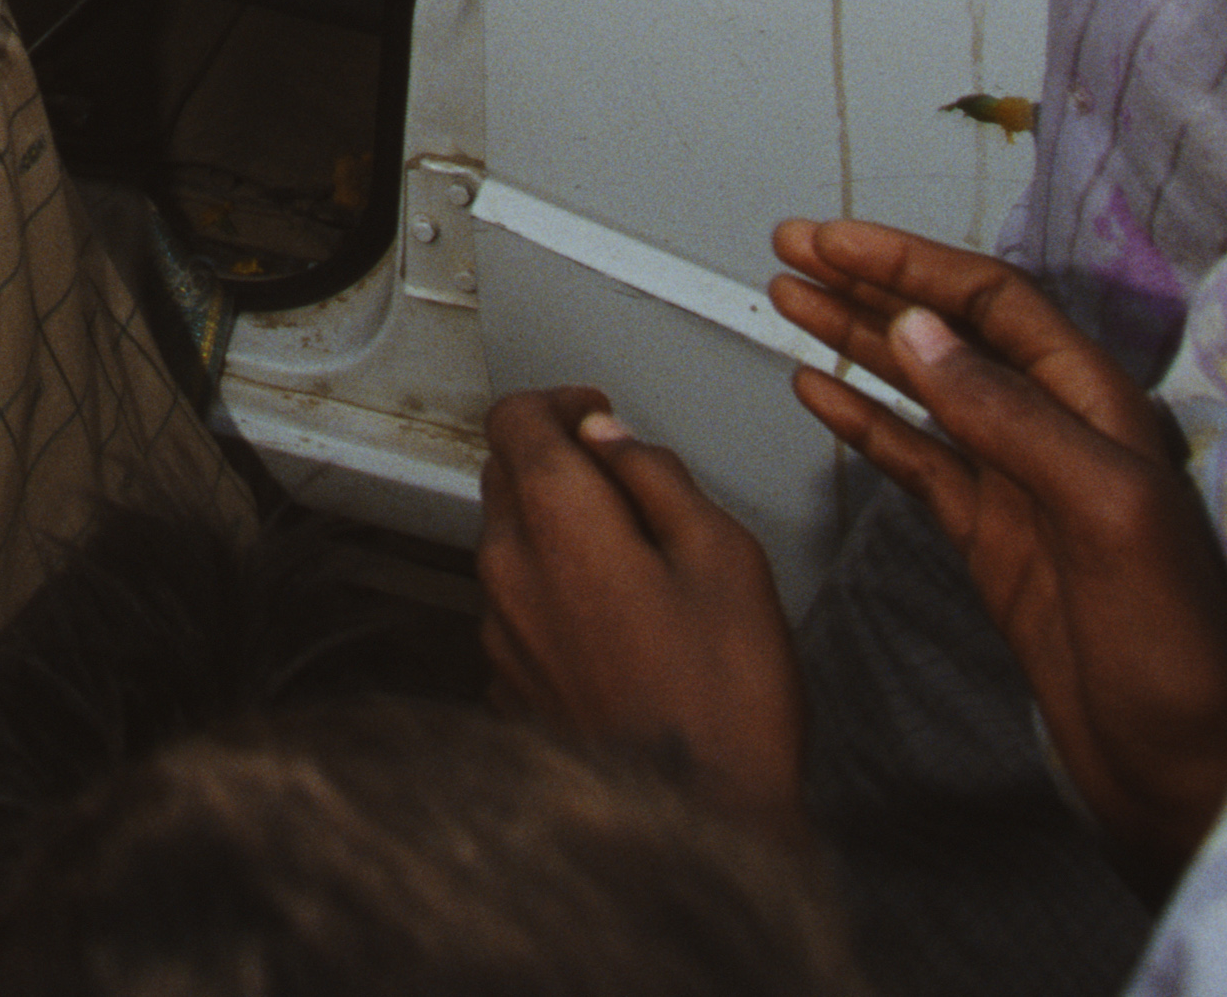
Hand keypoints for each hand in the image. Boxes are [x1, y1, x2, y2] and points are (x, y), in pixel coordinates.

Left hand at [474, 385, 806, 843]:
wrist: (701, 825)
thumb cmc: (725, 702)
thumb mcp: (726, 558)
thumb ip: (660, 479)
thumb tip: (615, 441)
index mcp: (560, 524)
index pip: (516, 418)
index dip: (560, 402)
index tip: (598, 414)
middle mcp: (509, 573)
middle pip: (504, 475)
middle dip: (554, 459)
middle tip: (621, 475)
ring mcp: (500, 634)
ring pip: (508, 543)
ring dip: (554, 529)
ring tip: (632, 555)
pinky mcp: (508, 683)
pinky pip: (517, 609)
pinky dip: (553, 592)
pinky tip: (615, 620)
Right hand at [766, 218, 1226, 872]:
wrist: (1192, 768)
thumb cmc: (1182, 650)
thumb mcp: (1105, 511)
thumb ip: (1013, 418)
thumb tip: (925, 335)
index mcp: (1098, 409)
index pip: (993, 303)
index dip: (910, 264)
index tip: (837, 241)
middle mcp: (1057, 435)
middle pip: (951, 333)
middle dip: (870, 285)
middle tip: (796, 249)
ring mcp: (1021, 490)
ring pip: (924, 390)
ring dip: (858, 342)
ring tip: (792, 303)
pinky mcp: (994, 545)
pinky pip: (917, 464)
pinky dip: (865, 423)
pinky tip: (823, 395)